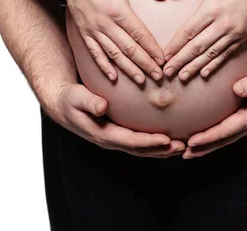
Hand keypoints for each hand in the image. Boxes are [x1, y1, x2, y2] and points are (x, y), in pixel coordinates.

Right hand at [47, 83, 185, 157]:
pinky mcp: (118, 134)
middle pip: (139, 149)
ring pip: (141, 149)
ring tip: (182, 146)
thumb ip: (88, 102)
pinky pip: (139, 142)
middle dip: (161, 150)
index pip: (130, 140)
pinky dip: (155, 144)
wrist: (63, 106)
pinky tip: (169, 140)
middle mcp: (110, 140)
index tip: (166, 140)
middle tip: (182, 146)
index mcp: (102, 133)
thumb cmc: (70, 99)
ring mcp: (115, 139)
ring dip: (161, 150)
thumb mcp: (75, 97)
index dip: (148, 142)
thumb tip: (102, 106)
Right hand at [48, 0, 166, 83]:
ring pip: (113, 55)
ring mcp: (93, 29)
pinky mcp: (84, 32)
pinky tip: (113, 77)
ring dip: (128, 69)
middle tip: (159, 76)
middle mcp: (104, 23)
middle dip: (145, 64)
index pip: (139, 34)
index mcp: (117, 8)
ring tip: (142, 80)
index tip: (163, 60)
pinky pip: (95, 52)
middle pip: (128, 49)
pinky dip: (104, 66)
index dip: (152, 49)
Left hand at [162, 0, 246, 80]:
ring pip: (211, 54)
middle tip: (166, 72)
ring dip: (195, 67)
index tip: (164, 55)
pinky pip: (225, 54)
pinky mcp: (242, 37)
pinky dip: (214, 65)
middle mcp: (223, 23)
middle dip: (181, 61)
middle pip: (197, 47)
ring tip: (181, 76)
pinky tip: (204, 73)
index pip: (189, 31)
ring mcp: (234, 32)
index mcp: (212, 7)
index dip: (175, 45)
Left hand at [181, 60, 246, 158]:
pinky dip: (213, 139)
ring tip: (187, 152)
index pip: (227, 129)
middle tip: (184, 154)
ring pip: (224, 138)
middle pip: (224, 140)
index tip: (192, 141)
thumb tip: (237, 89)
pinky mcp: (245, 119)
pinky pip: (227, 132)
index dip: (209, 136)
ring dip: (207, 146)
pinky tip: (200, 140)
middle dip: (204, 148)